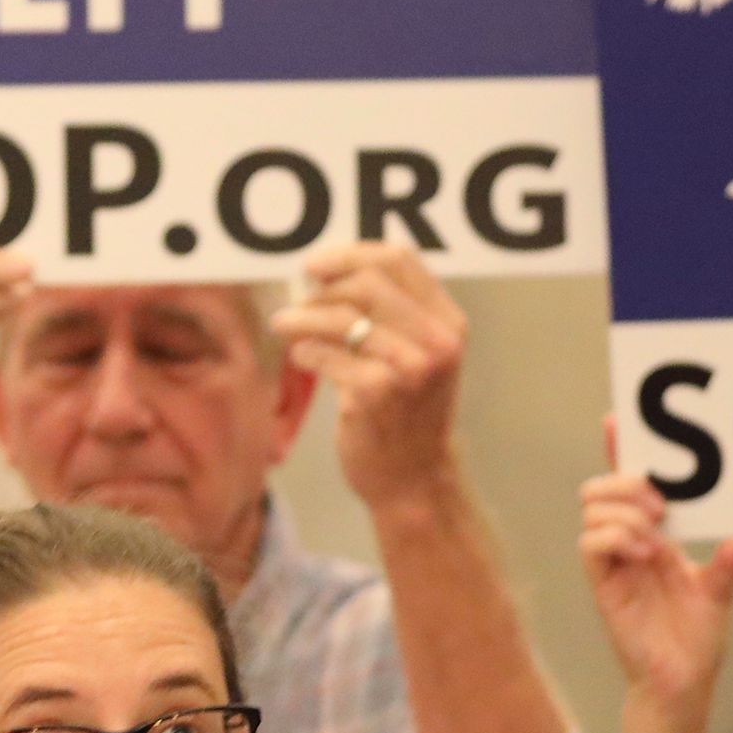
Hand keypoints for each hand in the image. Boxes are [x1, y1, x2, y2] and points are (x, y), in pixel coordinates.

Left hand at [274, 243, 469, 509]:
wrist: (412, 479)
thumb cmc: (407, 413)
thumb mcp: (419, 356)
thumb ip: (392, 315)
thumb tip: (327, 272)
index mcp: (449, 323)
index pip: (400, 260)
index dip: (351, 254)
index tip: (316, 265)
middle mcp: (436, 343)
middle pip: (367, 283)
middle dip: (323, 288)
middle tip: (298, 301)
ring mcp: (407, 369)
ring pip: (340, 317)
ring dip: (301, 317)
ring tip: (283, 325)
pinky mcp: (374, 394)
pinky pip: (324, 354)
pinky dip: (304, 351)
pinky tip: (302, 357)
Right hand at [578, 425, 732, 721]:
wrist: (681, 684)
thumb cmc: (697, 640)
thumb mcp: (722, 590)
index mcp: (654, 535)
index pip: (630, 483)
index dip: (620, 450)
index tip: (618, 420)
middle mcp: (628, 542)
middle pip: (601, 488)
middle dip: (627, 480)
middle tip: (661, 499)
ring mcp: (612, 562)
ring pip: (594, 509)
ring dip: (626, 510)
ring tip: (657, 533)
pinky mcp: (602, 585)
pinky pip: (591, 543)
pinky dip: (617, 538)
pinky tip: (645, 552)